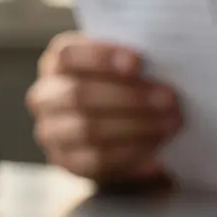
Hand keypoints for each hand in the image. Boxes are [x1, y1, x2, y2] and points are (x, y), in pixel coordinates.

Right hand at [27, 31, 181, 184]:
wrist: (112, 131)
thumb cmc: (122, 85)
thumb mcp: (122, 68)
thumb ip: (133, 63)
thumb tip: (166, 63)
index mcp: (57, 62)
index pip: (68, 55)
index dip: (101, 57)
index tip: (138, 62)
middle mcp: (45, 96)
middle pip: (79, 94)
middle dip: (129, 97)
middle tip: (169, 99)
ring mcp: (51, 131)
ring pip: (88, 130)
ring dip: (135, 127)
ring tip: (170, 124)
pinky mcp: (66, 161)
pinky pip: (96, 161)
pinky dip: (132, 156)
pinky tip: (159, 155)